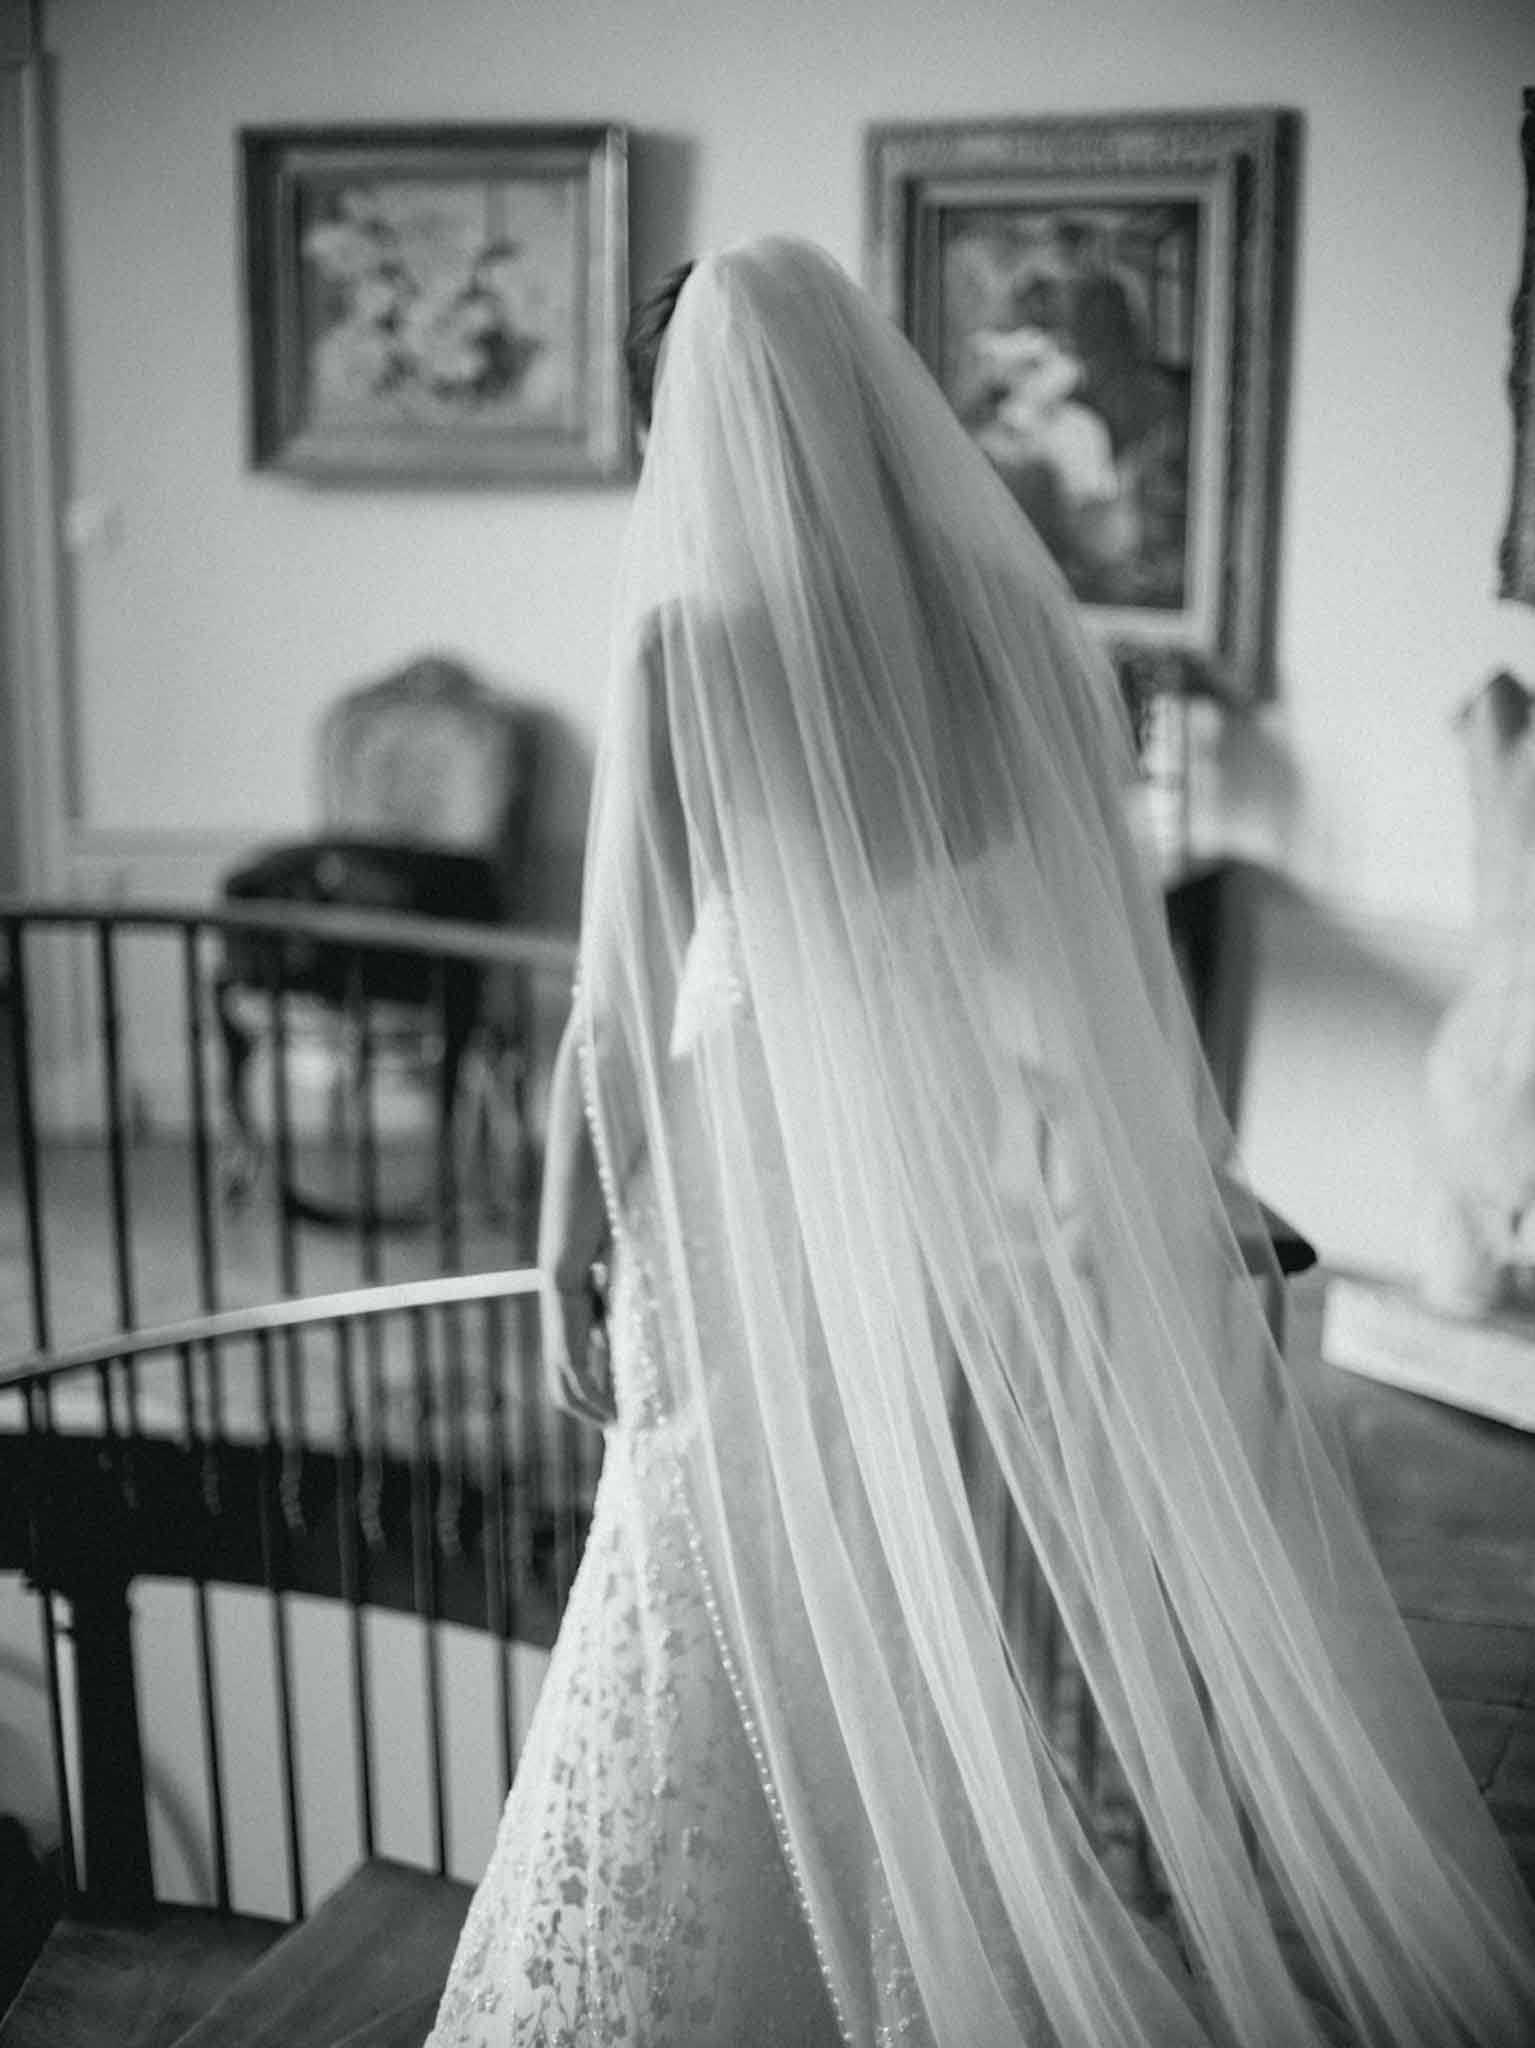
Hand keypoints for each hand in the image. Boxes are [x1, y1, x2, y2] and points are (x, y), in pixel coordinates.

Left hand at [540, 1267, 615, 1426]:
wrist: (568, 1272)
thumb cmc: (585, 1287)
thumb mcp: (598, 1319)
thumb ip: (602, 1338)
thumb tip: (611, 1348)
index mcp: (562, 1349)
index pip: (568, 1384)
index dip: (584, 1400)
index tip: (605, 1410)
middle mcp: (555, 1358)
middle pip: (564, 1398)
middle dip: (587, 1415)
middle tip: (610, 1425)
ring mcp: (560, 1359)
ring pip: (572, 1399)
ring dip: (592, 1415)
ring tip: (614, 1424)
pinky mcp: (569, 1356)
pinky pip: (585, 1389)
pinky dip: (599, 1403)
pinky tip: (613, 1412)